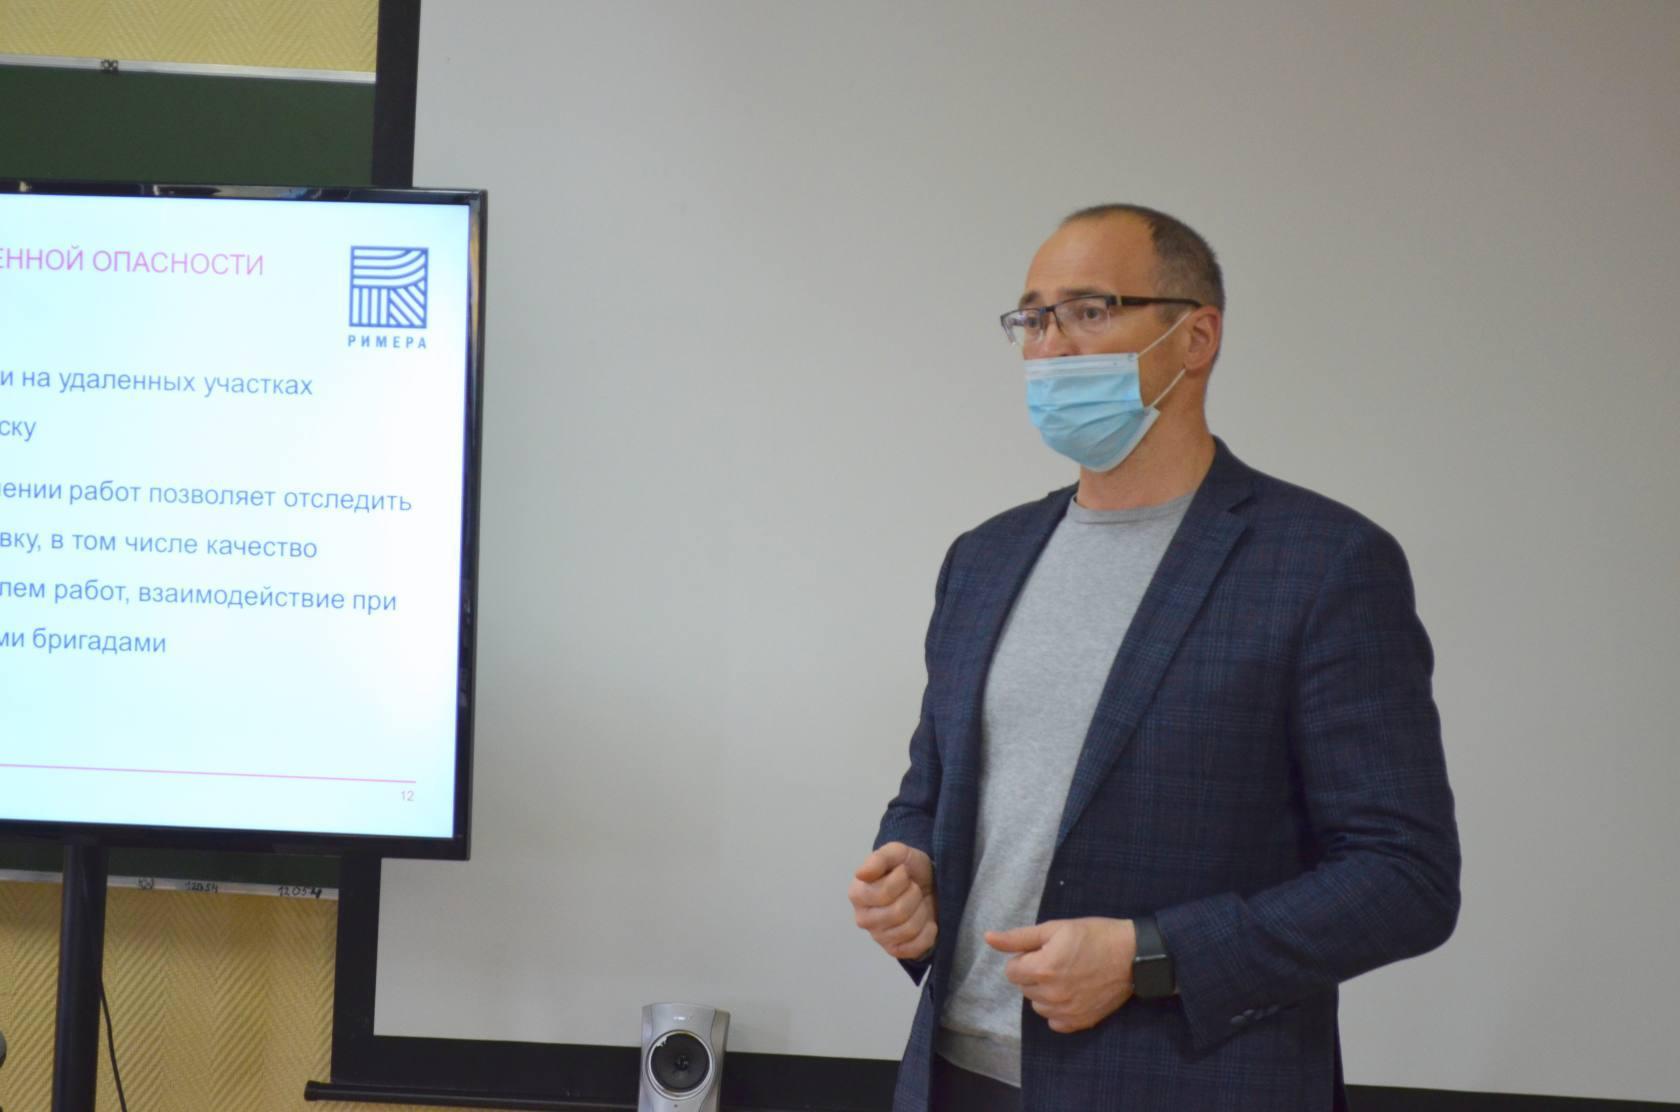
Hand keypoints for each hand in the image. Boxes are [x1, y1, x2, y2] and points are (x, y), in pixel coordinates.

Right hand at [849, 842, 937, 960]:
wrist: (927, 885)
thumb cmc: (909, 869)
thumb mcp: (897, 853)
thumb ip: (879, 858)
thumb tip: (860, 874)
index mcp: (857, 893)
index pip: (884, 893)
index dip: (902, 880)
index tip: (904, 873)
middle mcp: (863, 918)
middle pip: (898, 913)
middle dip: (914, 896)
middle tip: (914, 888)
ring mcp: (878, 937)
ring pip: (909, 929)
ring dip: (922, 912)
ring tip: (919, 903)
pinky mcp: (895, 950)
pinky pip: (915, 948)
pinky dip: (928, 933)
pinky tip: (927, 922)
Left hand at [985, 917, 1135, 1032]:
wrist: (1133, 955)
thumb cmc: (1094, 935)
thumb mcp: (1054, 928)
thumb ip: (1018, 937)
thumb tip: (988, 938)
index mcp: (1041, 969)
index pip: (1011, 971)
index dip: (1026, 958)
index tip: (1044, 950)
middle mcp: (1051, 995)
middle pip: (1024, 988)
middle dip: (1034, 973)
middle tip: (1059, 960)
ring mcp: (1066, 1012)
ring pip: (1038, 1005)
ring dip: (1045, 992)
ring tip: (1068, 975)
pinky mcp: (1080, 1022)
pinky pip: (1055, 1021)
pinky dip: (1059, 1009)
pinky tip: (1073, 993)